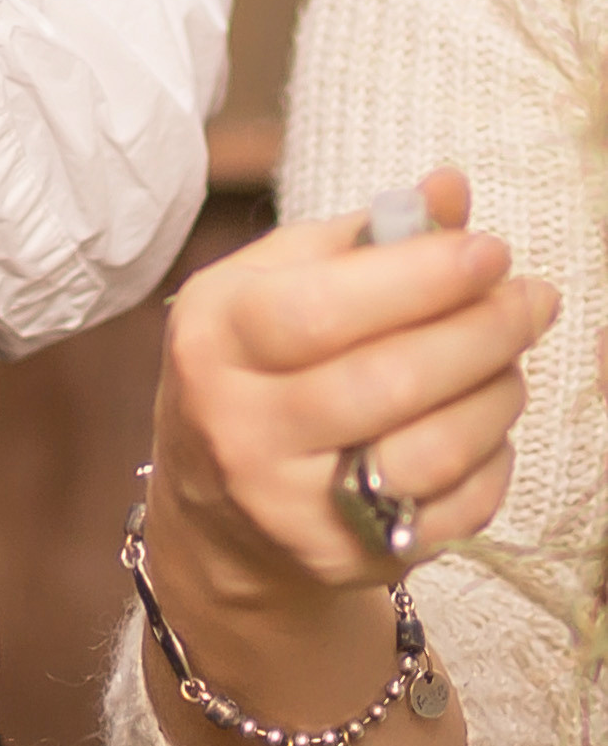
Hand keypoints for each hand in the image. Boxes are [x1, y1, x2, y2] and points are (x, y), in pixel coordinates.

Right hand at [149, 167, 556, 610]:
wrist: (214, 504)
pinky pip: (450, 512)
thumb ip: (363, 237)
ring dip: (497, 398)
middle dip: (482, 333)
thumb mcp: (279, 283)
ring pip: (428, 453)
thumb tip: (450, 189)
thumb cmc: (259, 365)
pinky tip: (490, 426)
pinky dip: (493, 463)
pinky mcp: (338, 556)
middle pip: (386, 382)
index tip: (491, 251)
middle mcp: (237, 425)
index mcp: (215, 337)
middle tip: (532, 300)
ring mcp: (286, 503)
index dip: (420, 278)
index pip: (321, 308)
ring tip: (513, 362)